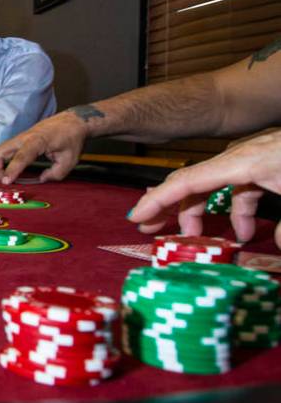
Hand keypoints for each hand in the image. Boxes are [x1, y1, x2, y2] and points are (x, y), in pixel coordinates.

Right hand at [0, 112, 86, 183]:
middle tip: (3, 182)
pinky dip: (2, 161)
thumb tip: (42, 179)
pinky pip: (5, 150)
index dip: (12, 170)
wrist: (72, 121)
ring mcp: (20, 138)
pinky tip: (8, 170)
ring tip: (4, 178)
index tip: (6, 182)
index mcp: (38, 141)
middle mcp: (25, 138)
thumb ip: (56, 174)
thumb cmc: (71, 139)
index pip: (21, 156)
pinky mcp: (20, 140)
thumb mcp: (70, 160)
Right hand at [127, 130, 280, 247]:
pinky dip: (233, 209)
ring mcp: (250, 159)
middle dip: (168, 206)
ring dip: (202, 212)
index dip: (159, 200)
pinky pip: (237, 187)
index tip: (136, 217)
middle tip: (147, 229)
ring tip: (195, 238)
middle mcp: (238, 157)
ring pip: (212, 186)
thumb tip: (275, 244)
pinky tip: (244, 231)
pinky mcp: (263, 164)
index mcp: (241, 162)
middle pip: (191, 181)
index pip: (187, 181)